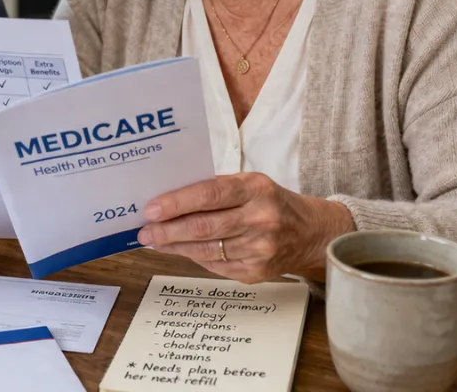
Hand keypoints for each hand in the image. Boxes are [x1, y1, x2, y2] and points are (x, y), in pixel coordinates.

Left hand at [137, 172, 355, 281]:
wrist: (311, 233)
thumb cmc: (270, 202)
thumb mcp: (249, 184)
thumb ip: (215, 189)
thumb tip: (168, 200)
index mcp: (256, 189)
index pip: (209, 194)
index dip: (176, 203)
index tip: (151, 209)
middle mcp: (260, 219)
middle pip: (204, 227)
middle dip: (167, 230)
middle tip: (144, 231)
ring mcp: (260, 249)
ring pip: (206, 250)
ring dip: (174, 246)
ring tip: (154, 240)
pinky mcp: (257, 272)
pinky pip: (215, 265)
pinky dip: (193, 257)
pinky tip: (178, 250)